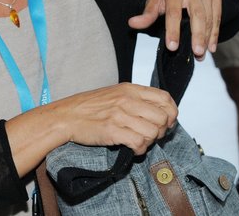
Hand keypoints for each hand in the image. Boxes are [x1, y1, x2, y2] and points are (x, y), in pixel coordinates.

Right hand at [52, 82, 177, 154]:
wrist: (67, 115)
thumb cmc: (89, 106)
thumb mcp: (115, 93)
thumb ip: (135, 99)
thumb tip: (157, 110)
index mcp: (130, 89)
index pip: (165, 98)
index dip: (171, 113)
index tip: (166, 122)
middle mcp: (127, 100)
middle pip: (163, 117)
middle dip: (162, 131)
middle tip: (151, 135)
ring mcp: (120, 115)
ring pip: (153, 131)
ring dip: (150, 141)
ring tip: (140, 142)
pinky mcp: (113, 131)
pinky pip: (139, 143)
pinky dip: (139, 149)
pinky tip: (132, 148)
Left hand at [128, 0, 221, 59]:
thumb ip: (147, 13)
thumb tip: (132, 24)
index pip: (173, 12)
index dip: (173, 30)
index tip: (172, 47)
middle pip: (197, 15)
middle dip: (198, 35)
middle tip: (196, 53)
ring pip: (209, 17)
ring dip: (207, 37)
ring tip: (201, 54)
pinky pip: (217, 15)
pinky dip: (215, 32)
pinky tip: (211, 46)